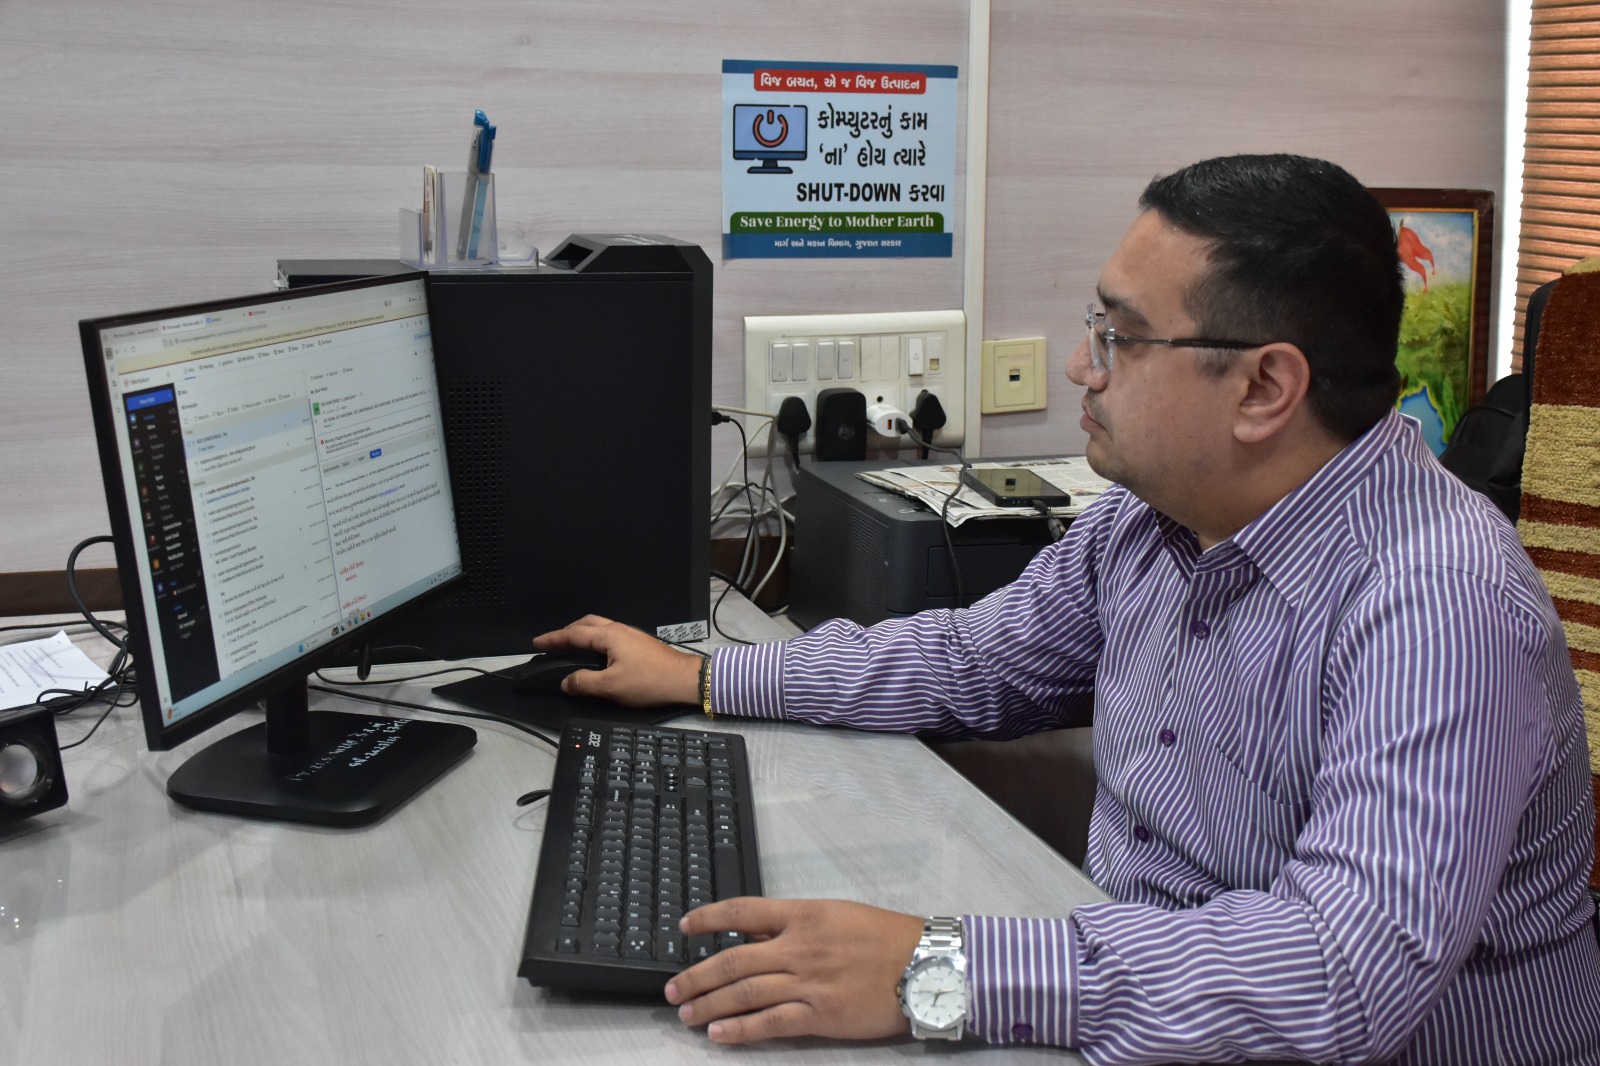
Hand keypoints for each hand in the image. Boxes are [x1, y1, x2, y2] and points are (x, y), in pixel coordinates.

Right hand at [530, 615, 701, 705]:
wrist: (684, 680)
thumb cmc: (650, 681)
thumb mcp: (612, 687)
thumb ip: (585, 683)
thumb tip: (566, 682)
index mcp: (610, 636)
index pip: (574, 634)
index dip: (554, 638)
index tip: (537, 642)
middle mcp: (620, 630)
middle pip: (587, 623)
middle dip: (567, 631)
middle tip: (553, 643)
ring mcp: (631, 635)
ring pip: (600, 628)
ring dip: (582, 634)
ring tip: (570, 647)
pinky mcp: (639, 644)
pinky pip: (610, 636)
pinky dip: (596, 640)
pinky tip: (596, 654)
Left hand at [664, 897, 923, 1044]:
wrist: (925, 965)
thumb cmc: (886, 937)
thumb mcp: (837, 914)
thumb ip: (794, 923)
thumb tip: (754, 932)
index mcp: (803, 914)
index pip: (742, 911)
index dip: (708, 918)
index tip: (684, 927)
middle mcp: (800, 946)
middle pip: (733, 960)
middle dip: (697, 976)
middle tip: (672, 988)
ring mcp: (809, 982)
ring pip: (745, 993)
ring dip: (709, 1005)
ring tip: (687, 1014)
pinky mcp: (821, 1015)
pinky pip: (771, 1022)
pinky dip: (741, 1029)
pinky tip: (720, 1034)